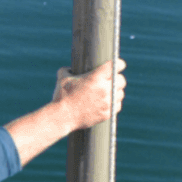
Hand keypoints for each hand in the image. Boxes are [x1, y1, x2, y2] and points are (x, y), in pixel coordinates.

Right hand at [3, 58, 127, 166]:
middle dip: (116, 79)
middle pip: (121, 80)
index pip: (117, 65)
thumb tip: (68, 67)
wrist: (60, 118)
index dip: (118, 63)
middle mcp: (106, 90)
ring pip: (120, 94)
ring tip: (106, 93)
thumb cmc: (60, 95)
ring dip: (115, 93)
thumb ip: (69, 70)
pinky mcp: (107, 114)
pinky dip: (113, 104)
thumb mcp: (63, 78)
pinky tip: (105, 103)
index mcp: (97, 77)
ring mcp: (108, 103)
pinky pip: (116, 106)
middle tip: (110, 80)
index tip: (117, 64)